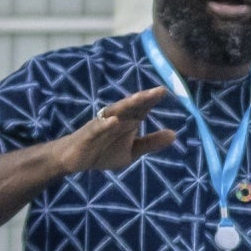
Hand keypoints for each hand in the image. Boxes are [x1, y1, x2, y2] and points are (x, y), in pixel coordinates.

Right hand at [60, 87, 177, 173]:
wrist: (76, 160)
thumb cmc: (104, 151)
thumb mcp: (132, 151)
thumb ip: (151, 142)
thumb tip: (174, 134)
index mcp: (128, 121)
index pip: (142, 108)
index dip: (152, 100)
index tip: (166, 90)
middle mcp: (116, 118)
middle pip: (131, 106)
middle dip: (144, 98)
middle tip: (159, 91)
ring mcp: (102, 124)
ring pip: (115, 112)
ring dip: (127, 105)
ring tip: (141, 98)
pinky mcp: (89, 134)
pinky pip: (97, 128)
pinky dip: (105, 124)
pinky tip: (114, 120)